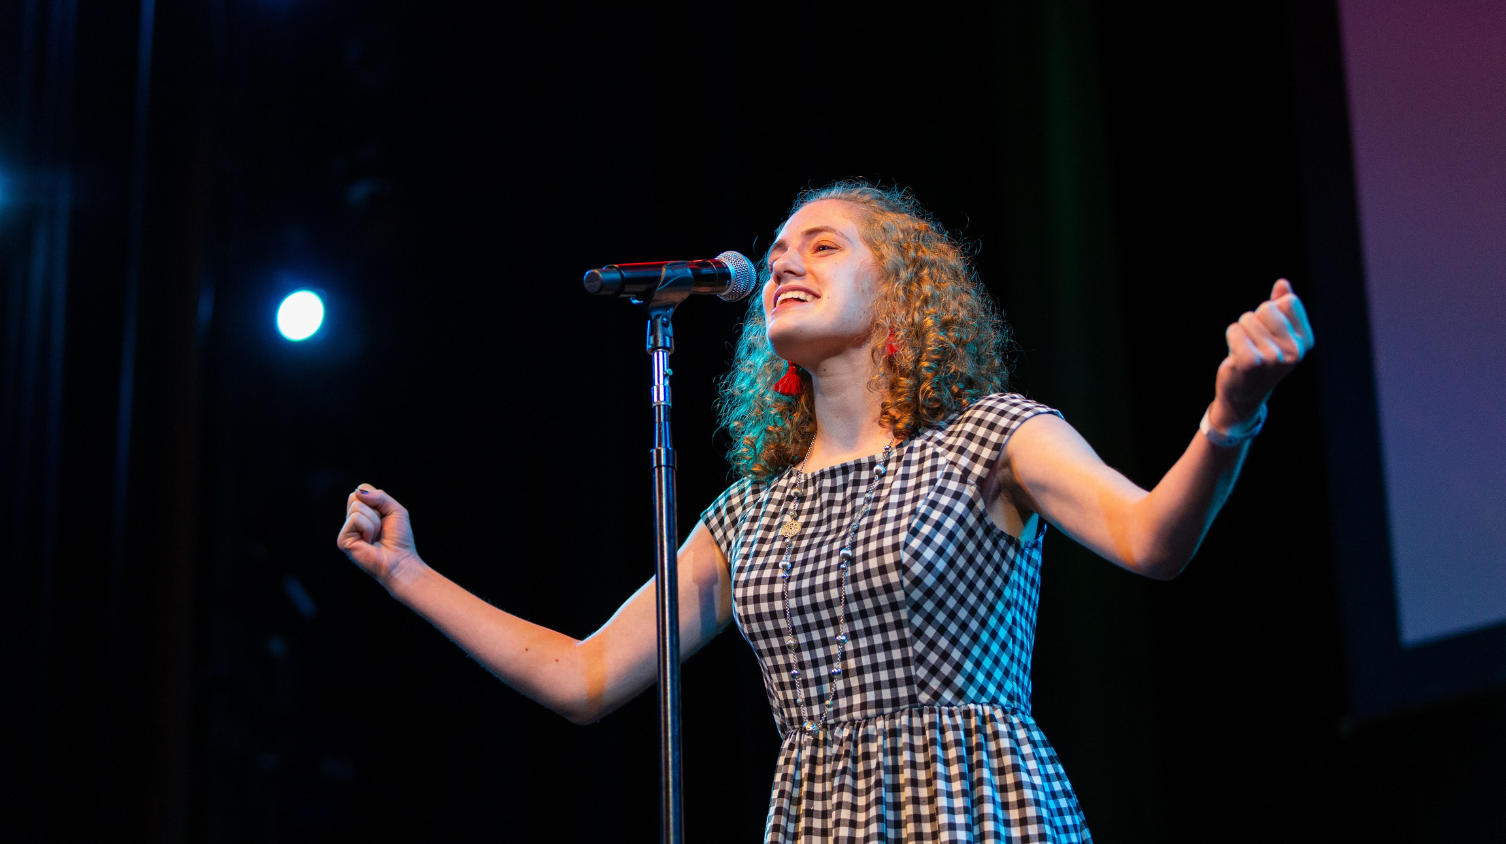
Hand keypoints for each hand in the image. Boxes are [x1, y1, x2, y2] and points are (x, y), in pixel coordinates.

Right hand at [338, 484, 422, 584]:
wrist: (401, 561)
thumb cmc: (399, 538)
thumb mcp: (395, 510)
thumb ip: (379, 496)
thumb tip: (357, 491)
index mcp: (362, 512)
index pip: (361, 489)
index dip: (376, 499)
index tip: (384, 516)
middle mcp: (352, 520)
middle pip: (356, 496)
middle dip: (375, 509)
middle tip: (380, 528)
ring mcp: (346, 530)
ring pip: (357, 507)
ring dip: (374, 522)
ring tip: (375, 537)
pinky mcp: (343, 540)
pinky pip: (355, 519)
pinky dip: (368, 528)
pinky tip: (369, 542)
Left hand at [1211, 279, 1314, 429]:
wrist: (1244, 395)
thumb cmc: (1261, 358)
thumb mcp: (1277, 333)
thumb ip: (1281, 307)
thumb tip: (1283, 283)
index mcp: (1305, 341)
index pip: (1289, 301)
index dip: (1272, 311)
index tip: (1270, 333)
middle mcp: (1295, 351)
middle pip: (1267, 308)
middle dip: (1255, 320)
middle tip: (1254, 343)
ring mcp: (1274, 357)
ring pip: (1248, 318)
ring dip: (1241, 331)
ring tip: (1246, 350)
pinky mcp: (1251, 362)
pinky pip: (1235, 330)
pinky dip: (1232, 338)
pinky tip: (1236, 356)